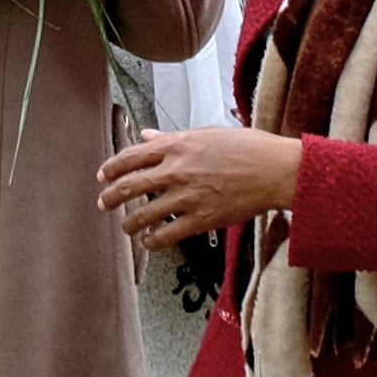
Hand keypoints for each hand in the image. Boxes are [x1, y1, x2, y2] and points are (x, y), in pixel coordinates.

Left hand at [97, 124, 301, 245]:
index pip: (130, 157)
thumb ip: (171, 137)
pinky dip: (153, 240)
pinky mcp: (201, 219)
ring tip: (126, 227)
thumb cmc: (246, 147)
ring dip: (129, 223)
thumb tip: (147, 135)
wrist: (274, 169)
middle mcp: (176, 170)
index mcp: (176, 146)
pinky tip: (149, 242)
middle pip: (130, 186)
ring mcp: (187, 196)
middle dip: (112, 197)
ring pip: (144, 214)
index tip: (103, 176)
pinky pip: (168, 234)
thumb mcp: (205, 133)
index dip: (112, 168)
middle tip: (104, 204)